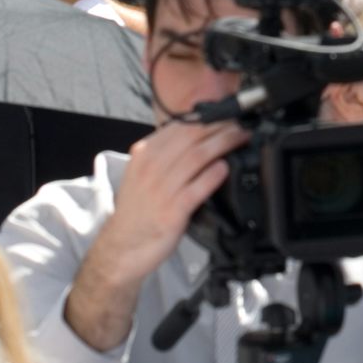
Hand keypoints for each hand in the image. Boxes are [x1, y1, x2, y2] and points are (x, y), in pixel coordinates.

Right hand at [67, 118, 250, 346]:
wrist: (122, 247)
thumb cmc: (138, 210)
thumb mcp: (143, 173)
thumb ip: (166, 154)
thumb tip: (199, 136)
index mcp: (144, 154)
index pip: (180, 126)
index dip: (207, 118)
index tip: (226, 116)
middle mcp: (151, 167)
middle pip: (192, 136)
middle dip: (221, 127)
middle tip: (240, 125)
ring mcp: (161, 189)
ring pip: (198, 156)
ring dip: (224, 143)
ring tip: (241, 139)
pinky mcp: (172, 211)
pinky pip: (198, 186)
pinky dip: (215, 174)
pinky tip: (226, 168)